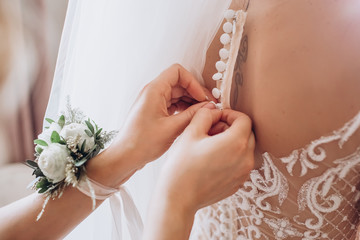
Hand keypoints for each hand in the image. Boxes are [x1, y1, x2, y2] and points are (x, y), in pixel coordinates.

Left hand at [87, 64, 213, 186]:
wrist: (124, 157)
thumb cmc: (142, 143)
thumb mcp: (172, 128)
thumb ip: (193, 114)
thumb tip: (209, 106)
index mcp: (154, 90)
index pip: (177, 72)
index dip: (193, 82)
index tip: (202, 97)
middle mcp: (152, 92)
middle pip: (179, 83)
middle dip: (195, 93)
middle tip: (208, 107)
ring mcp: (153, 102)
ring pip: (177, 94)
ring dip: (190, 102)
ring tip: (202, 114)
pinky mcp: (154, 112)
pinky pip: (172, 104)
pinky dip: (183, 109)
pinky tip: (192, 119)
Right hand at [156, 108, 254, 212]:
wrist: (178, 198)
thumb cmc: (182, 167)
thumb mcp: (190, 133)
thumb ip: (204, 115)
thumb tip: (212, 111)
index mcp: (236, 143)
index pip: (244, 119)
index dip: (230, 114)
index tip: (216, 117)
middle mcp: (246, 159)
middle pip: (247, 133)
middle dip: (231, 127)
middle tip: (211, 130)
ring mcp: (243, 173)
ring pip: (244, 148)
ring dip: (231, 141)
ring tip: (209, 145)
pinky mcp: (237, 183)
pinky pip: (240, 163)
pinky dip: (230, 156)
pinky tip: (211, 159)